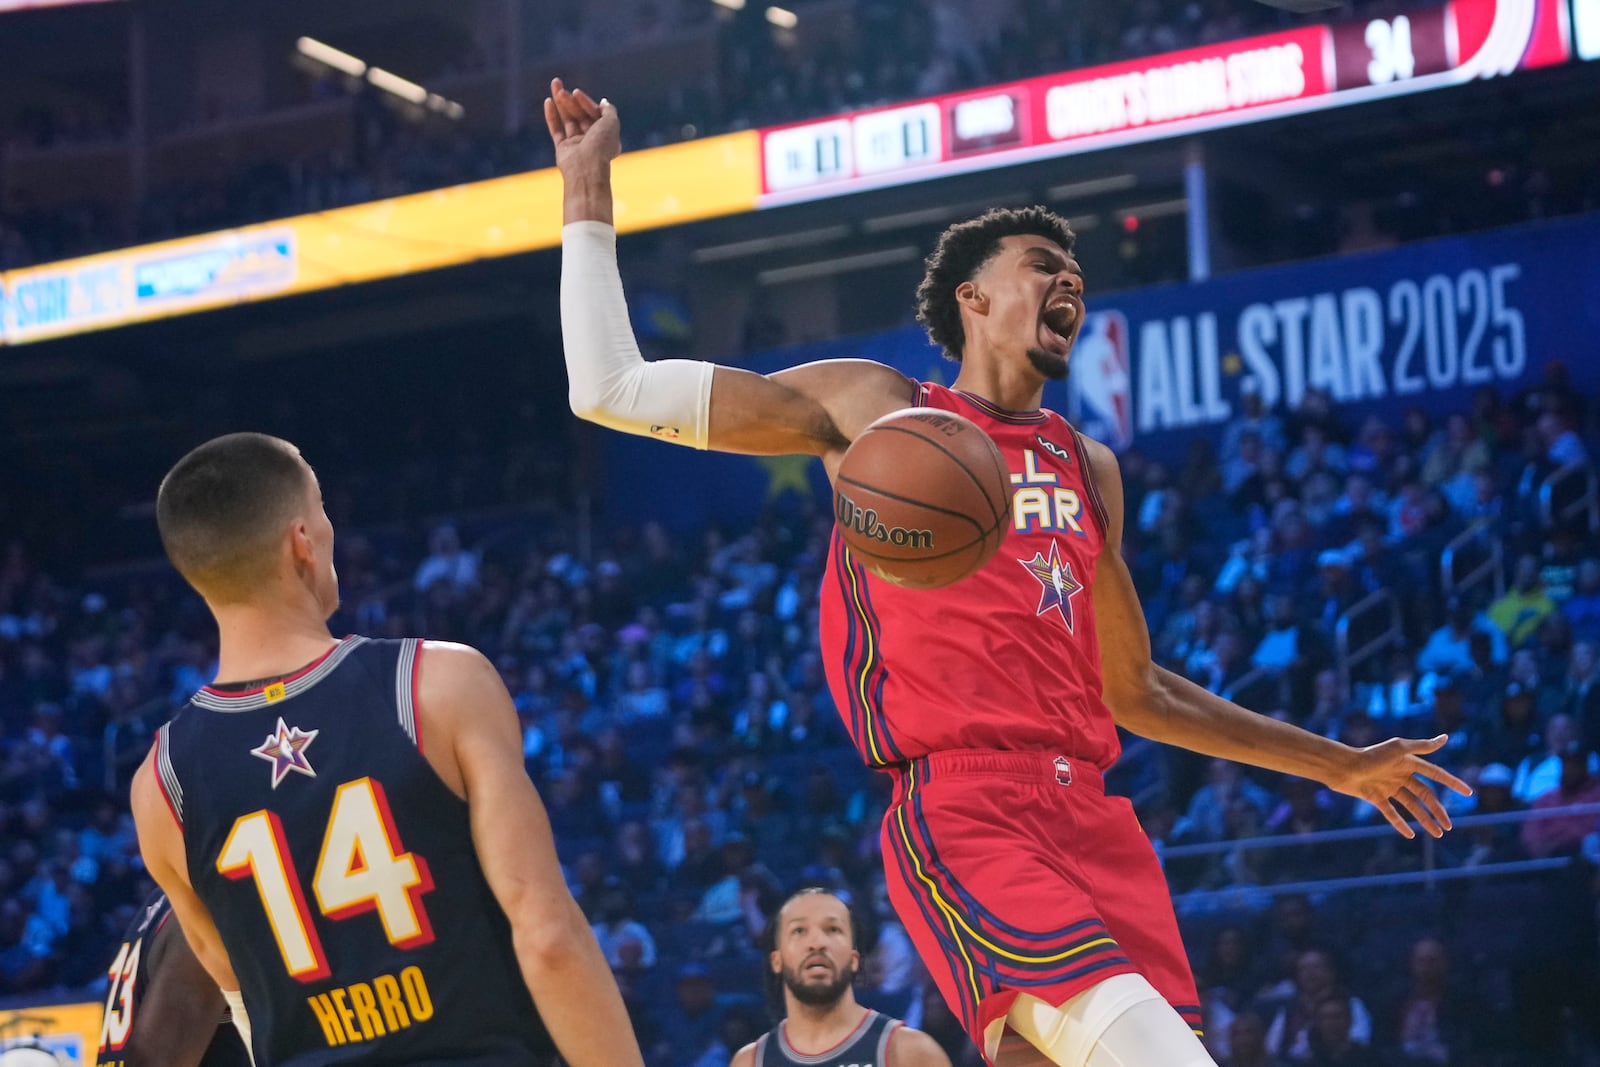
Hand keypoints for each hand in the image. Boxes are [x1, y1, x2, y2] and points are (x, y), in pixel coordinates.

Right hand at [544, 78, 619, 175]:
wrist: (585, 168)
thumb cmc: (601, 146)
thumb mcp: (611, 123)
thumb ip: (609, 110)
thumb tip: (603, 101)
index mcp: (606, 136)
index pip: (596, 113)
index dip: (587, 102)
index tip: (578, 94)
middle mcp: (592, 141)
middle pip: (581, 115)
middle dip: (571, 101)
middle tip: (561, 88)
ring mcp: (577, 145)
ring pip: (568, 120)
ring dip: (561, 102)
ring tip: (555, 84)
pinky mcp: (563, 150)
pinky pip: (556, 130)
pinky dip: (552, 116)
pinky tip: (548, 101)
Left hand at [1324, 735, 1470, 838]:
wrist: (1341, 767)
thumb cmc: (1370, 756)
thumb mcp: (1398, 749)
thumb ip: (1422, 746)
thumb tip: (1446, 738)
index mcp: (1408, 762)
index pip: (1436, 774)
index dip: (1452, 783)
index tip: (1469, 793)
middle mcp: (1399, 775)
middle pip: (1425, 795)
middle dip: (1438, 810)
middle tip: (1449, 827)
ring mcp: (1388, 787)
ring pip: (1411, 806)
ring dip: (1424, 820)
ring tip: (1438, 834)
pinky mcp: (1375, 797)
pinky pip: (1391, 813)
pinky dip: (1400, 823)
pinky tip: (1411, 835)